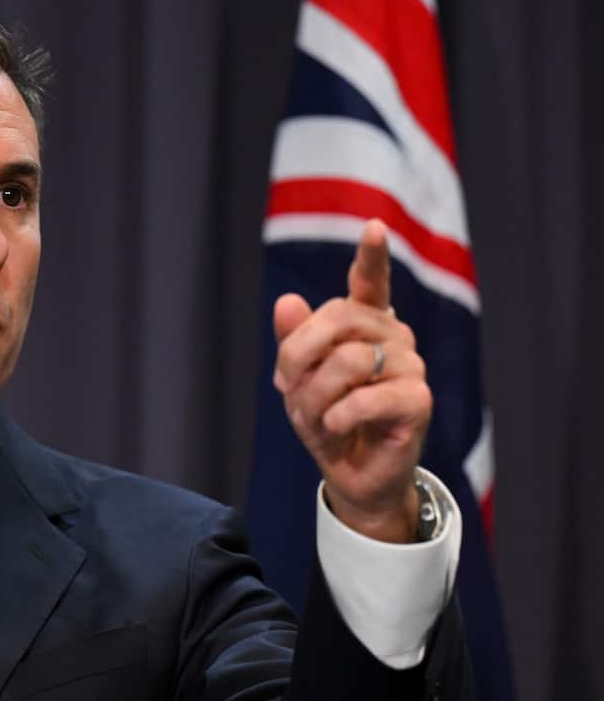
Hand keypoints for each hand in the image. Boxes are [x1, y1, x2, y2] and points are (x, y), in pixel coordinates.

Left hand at [272, 220, 429, 542]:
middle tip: (284, 387)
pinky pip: (365, 398)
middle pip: (338, 317)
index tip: (374, 227)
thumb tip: (287, 300)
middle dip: (297, 354)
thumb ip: (294, 341)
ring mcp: (410, 366)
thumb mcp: (298, 379)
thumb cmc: (326, 418)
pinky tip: (336, 428)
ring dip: (315, 396)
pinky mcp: (417, 401)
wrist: (350, 473)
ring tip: (316, 418)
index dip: (371, 256)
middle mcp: (394, 336)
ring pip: (348, 361)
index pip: (370, 283)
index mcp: (366, 324)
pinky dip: (337, 417)